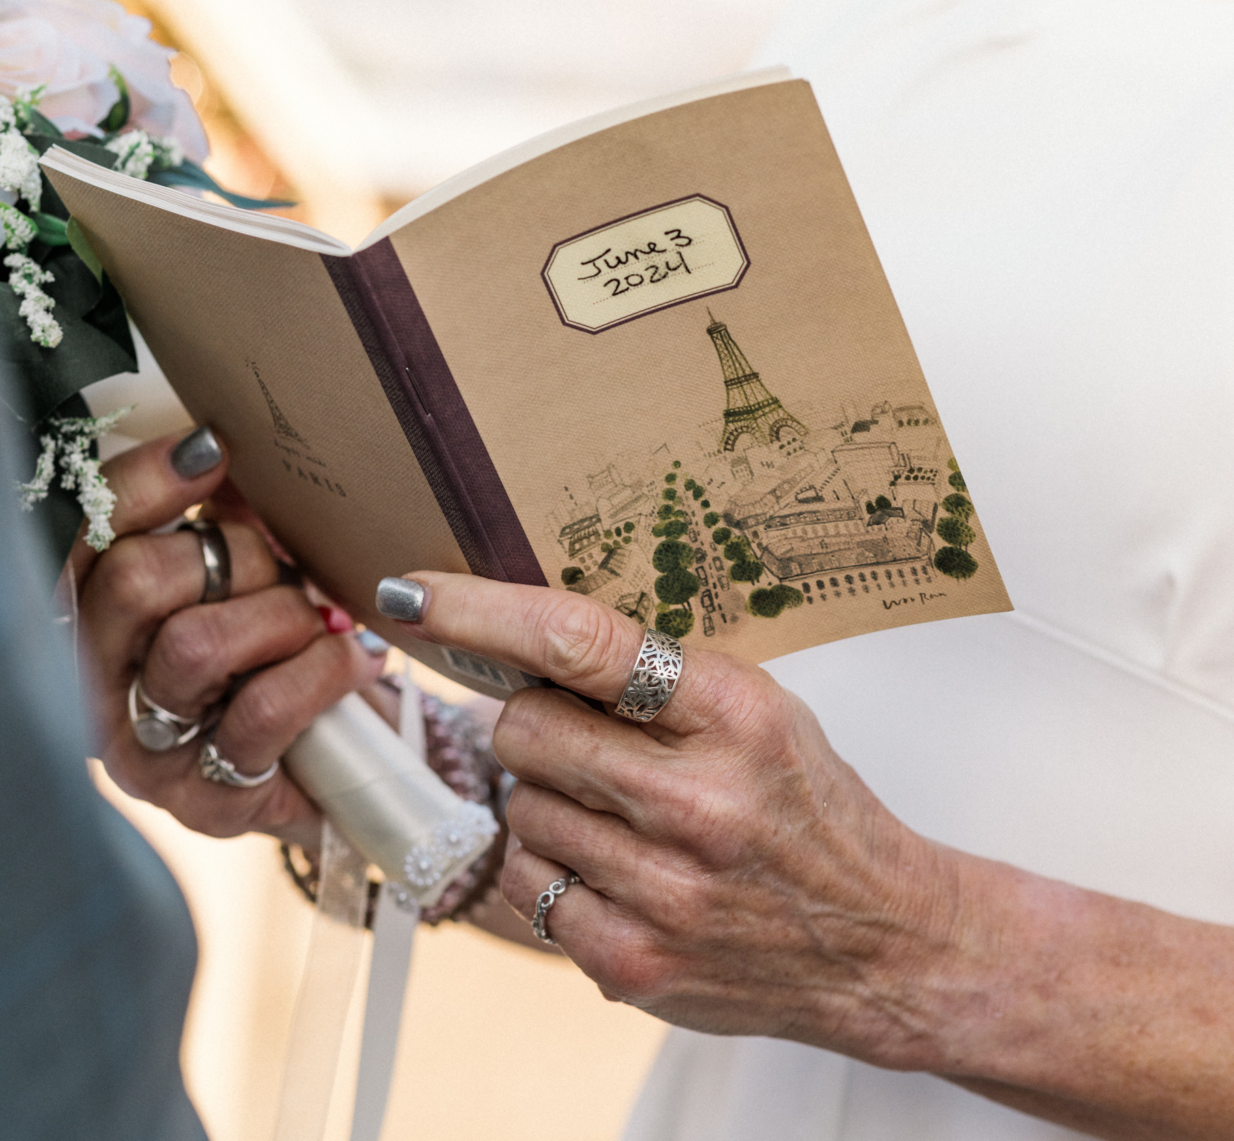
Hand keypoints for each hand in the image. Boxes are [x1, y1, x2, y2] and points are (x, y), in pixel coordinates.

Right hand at [78, 428, 386, 845]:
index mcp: (97, 618)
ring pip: (195, 645)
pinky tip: (355, 658)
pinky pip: (261, 712)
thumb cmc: (287, 650)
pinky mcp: (205, 803)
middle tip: (290, 569)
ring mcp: (144, 752)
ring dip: (283, 617)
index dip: (143, 483)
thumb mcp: (253, 573)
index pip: (87, 536)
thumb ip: (225, 517)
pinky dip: (324, 671)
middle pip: (134, 581)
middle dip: (237, 556)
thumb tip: (220, 453)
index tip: (214, 448)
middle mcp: (98, 687)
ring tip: (323, 623)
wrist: (348, 759)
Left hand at [380, 571, 957, 1062]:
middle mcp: (697, 801)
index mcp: (734, 712)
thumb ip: (650, 680)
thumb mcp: (757, 709)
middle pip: (522, 729)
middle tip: (582, 739)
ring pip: (517, 807)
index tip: (413, 595)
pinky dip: (550, 868)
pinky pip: (524, 885)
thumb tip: (514, 647)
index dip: (479, 612)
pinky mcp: (631, 962)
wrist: (878, 941)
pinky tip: (612, 868)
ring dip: (548, 800)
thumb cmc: (809, 810)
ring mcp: (662, 891)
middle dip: (532, 724)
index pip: (578, 642)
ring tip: (618, 815)